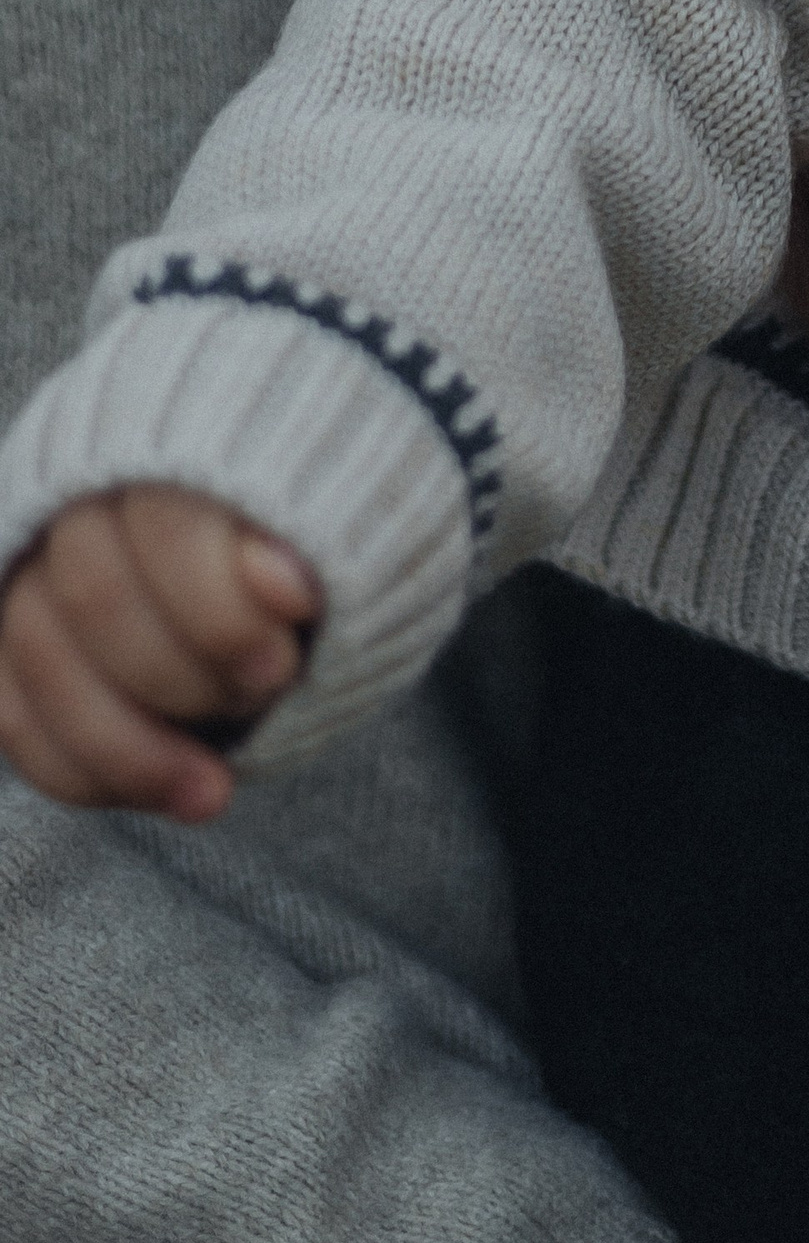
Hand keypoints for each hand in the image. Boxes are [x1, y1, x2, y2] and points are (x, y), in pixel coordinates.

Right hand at [0, 485, 317, 820]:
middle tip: (263, 694)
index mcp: (176, 447)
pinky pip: (11, 712)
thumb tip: (288, 585)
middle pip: (96, 596)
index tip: (284, 658)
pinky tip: (156, 796)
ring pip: (39, 658)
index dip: (222, 608)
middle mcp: (85, 495)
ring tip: (212, 793)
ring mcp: (35, 565)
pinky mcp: (11, 632)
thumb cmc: (312, 531)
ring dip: (128, 749)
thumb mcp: (341, 528)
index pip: (168, 526)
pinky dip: (78, 771)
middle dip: (183, 676)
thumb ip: (314, 548)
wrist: (273, 544)